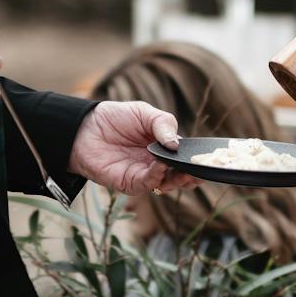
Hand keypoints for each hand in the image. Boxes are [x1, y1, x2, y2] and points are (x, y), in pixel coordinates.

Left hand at [67, 102, 197, 194]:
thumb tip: (176, 144)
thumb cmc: (115, 118)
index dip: (198, 160)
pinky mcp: (129, 182)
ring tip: (183, 169)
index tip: (209, 160)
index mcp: (164, 147)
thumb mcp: (144, 113)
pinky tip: (160, 164)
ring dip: (177, 179)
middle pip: (181, 175)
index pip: (186, 157)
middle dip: (193, 175)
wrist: (86, 127)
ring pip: (167, 183)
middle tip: (200, 170)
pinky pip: (147, 183)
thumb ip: (163, 124)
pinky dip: (156, 176)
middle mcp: (156, 164)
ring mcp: (144, 174)